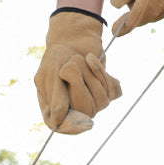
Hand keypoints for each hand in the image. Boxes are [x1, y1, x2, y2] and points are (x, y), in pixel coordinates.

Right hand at [34, 10, 121, 134]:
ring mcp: (88, 102)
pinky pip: (111, 91)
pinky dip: (101, 71)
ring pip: (100, 101)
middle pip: (85, 112)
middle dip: (80, 84)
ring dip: (91, 74)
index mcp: (52, 109)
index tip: (86, 123)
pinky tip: (92, 60)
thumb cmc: (58, 56)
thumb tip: (58, 120)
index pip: (61, 126)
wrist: (73, 37)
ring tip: (81, 59)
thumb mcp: (52, 73)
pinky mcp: (103, 92)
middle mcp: (71, 110)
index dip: (73, 127)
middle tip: (71, 63)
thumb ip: (56, 96)